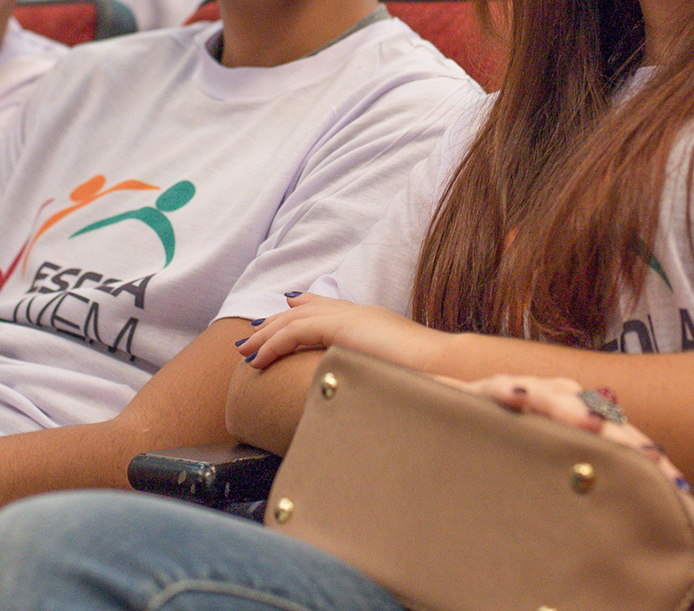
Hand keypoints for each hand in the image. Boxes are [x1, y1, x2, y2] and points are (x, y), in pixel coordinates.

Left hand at [236, 293, 448, 371]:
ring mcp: (351, 316)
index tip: (284, 312)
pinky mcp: (342, 326)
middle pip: (305, 310)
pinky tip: (259, 359)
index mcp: (371, 319)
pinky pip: (295, 332)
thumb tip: (369, 387)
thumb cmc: (430, 376)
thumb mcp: (397, 369)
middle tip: (253, 337)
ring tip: (247, 350)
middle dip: (275, 322)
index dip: (303, 308)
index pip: (329, 306)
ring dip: (267, 335)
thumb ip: (378, 369)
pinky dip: (273, 344)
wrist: (446, 366)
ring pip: (294, 319)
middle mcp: (359, 312)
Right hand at [444, 374, 689, 489]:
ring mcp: (523, 391)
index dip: (647, 456)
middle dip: (626, 436)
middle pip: (596, 412)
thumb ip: (579, 481)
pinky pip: (496, 387)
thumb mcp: (549, 468)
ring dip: (572, 407)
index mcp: (578, 418)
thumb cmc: (507, 451)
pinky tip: (514, 398)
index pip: (620, 434)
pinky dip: (507, 389)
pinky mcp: (483, 391)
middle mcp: (556, 400)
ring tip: (591, 426)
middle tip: (652, 460)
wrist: (451, 417)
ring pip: (553, 394)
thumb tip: (624, 515)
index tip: (678, 486)